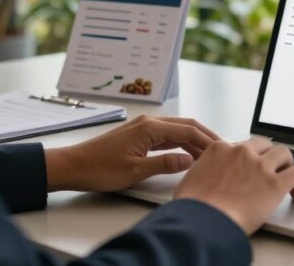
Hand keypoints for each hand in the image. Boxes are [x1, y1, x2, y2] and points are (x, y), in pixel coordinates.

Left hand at [44, 115, 218, 192]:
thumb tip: (189, 161)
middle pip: (185, 126)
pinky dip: (179, 143)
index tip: (221, 151)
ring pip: (176, 130)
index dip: (206, 141)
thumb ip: (165, 164)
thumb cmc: (99, 169)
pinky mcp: (137, 135)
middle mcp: (148, 123)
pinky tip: (185, 154)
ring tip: (206, 155)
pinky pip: (165, 135)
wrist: (73, 166)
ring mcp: (142, 128)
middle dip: (204, 137)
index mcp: (150, 128)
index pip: (188, 131)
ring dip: (192, 140)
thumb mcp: (136, 171)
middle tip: (221, 151)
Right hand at [174, 137, 293, 233]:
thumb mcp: (190, 179)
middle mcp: (241, 152)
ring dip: (286, 164)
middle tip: (270, 169)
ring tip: (286, 177)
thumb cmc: (192, 207)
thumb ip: (204, 172)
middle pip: (264, 145)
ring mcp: (260, 166)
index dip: (246, 158)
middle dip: (268, 156)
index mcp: (219, 149)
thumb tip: (206, 179)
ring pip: (284, 153)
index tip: (249, 167)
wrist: (202, 221)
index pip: (240, 146)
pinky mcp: (275, 184)